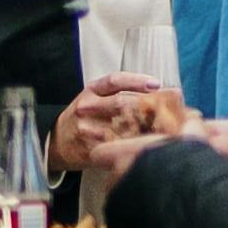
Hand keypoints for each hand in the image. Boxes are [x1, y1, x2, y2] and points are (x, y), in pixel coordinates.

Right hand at [52, 82, 183, 185]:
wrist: (58, 141)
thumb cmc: (89, 115)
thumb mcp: (100, 97)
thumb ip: (126, 92)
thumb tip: (169, 92)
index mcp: (92, 90)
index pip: (115, 80)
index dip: (137, 81)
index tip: (157, 84)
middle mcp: (87, 106)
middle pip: (122, 103)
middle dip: (148, 107)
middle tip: (169, 111)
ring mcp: (86, 127)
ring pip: (122, 126)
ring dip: (145, 127)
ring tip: (165, 128)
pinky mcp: (88, 146)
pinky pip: (116, 145)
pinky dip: (135, 144)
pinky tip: (149, 143)